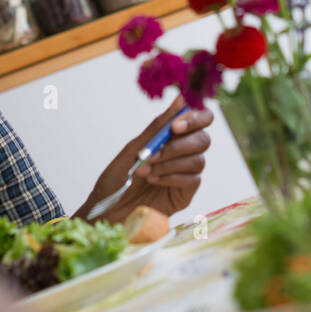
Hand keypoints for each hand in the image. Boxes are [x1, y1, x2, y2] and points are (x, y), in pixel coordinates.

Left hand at [78, 95, 213, 222]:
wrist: (106, 212)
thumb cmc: (117, 179)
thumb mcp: (134, 148)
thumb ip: (159, 127)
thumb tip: (180, 100)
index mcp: (171, 137)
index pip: (199, 120)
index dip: (194, 119)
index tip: (175, 127)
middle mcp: (182, 153)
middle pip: (203, 139)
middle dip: (180, 144)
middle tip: (156, 152)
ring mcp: (185, 174)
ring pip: (198, 160)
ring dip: (170, 163)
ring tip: (146, 169)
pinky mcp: (185, 194)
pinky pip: (192, 180)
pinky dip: (171, 177)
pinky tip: (153, 180)